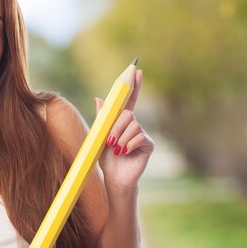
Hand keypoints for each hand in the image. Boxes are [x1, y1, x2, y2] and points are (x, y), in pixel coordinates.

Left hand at [95, 69, 154, 189]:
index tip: (136, 70)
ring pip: (133, 126)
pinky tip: (125, 153)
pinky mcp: (148, 144)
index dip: (133, 85)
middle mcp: (135, 125)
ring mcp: (142, 134)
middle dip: (116, 127)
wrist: (114, 177)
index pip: (130, 99)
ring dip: (121, 138)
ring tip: (117, 150)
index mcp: (122, 121)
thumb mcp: (100, 135)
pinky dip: (129, 145)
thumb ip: (102, 117)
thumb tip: (98, 98)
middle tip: (110, 140)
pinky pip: (139, 137)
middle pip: (128, 114)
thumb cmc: (106, 158)